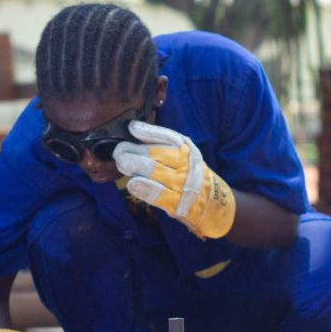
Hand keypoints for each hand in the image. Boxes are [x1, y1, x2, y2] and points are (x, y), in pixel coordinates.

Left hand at [113, 121, 235, 238]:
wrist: (211, 202)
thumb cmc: (188, 174)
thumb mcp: (183, 155)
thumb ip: (162, 146)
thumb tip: (134, 133)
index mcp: (187, 150)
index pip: (168, 137)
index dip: (149, 132)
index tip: (132, 128)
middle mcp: (186, 164)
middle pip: (157, 154)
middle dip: (134, 151)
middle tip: (119, 151)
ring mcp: (182, 184)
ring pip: (155, 172)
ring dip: (135, 166)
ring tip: (121, 163)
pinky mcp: (177, 203)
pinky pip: (158, 194)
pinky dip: (144, 188)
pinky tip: (131, 184)